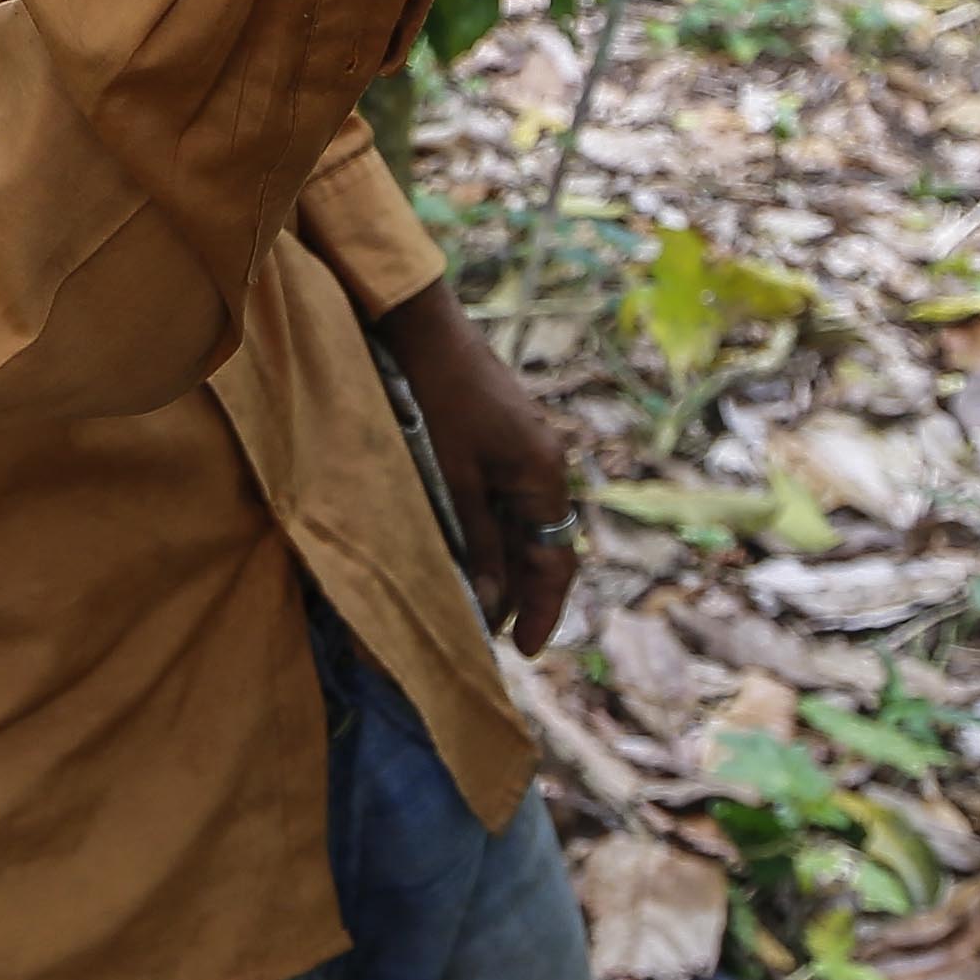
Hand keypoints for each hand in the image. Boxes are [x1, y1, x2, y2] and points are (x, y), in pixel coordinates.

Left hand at [381, 285, 579, 653]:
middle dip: (518, 593)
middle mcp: (546, 465)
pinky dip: (490, 532)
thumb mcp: (453, 480)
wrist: (423, 328)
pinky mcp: (503, 440)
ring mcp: (527, 450)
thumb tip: (490, 606)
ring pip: (521, 526)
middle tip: (487, 635)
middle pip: (542, 547)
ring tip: (471, 603)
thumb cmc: (436, 398)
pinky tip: (463, 550)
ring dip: (501, 564)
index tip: (524, 651)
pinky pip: (506, 501)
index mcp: (544, 476)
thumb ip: (475, 542)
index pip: (556, 562)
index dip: (542, 611)